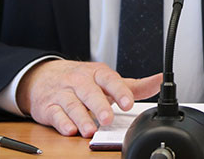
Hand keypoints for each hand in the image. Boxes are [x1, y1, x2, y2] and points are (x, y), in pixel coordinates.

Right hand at [16, 59, 160, 136]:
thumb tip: (160, 81)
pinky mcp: (49, 107)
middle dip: (99, 106)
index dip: (119, 90)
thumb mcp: (106, 80)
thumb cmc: (81, 80)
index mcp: (96, 74)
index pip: (109, 79)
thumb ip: (133, 85)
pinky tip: (69, 129)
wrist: (43, 77)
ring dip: (81, 118)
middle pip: (89, 92)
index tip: (128, 103)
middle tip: (108, 119)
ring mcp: (63, 94)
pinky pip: (55, 115)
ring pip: (72, 105)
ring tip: (90, 130)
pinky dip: (62, 122)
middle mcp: (79, 82)